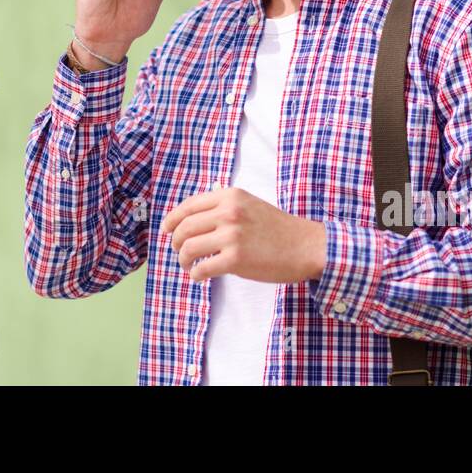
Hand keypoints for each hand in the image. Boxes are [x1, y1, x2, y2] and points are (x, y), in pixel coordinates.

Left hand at [160, 187, 327, 283]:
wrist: (305, 246)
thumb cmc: (277, 228)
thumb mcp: (249, 204)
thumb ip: (223, 206)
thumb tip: (191, 217)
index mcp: (230, 196)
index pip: (189, 206)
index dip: (172, 219)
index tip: (166, 230)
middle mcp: (228, 212)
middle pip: (184, 227)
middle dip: (175, 242)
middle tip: (179, 252)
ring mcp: (232, 236)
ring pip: (188, 248)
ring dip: (183, 259)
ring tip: (188, 265)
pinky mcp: (236, 259)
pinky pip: (202, 268)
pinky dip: (196, 274)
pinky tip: (200, 276)